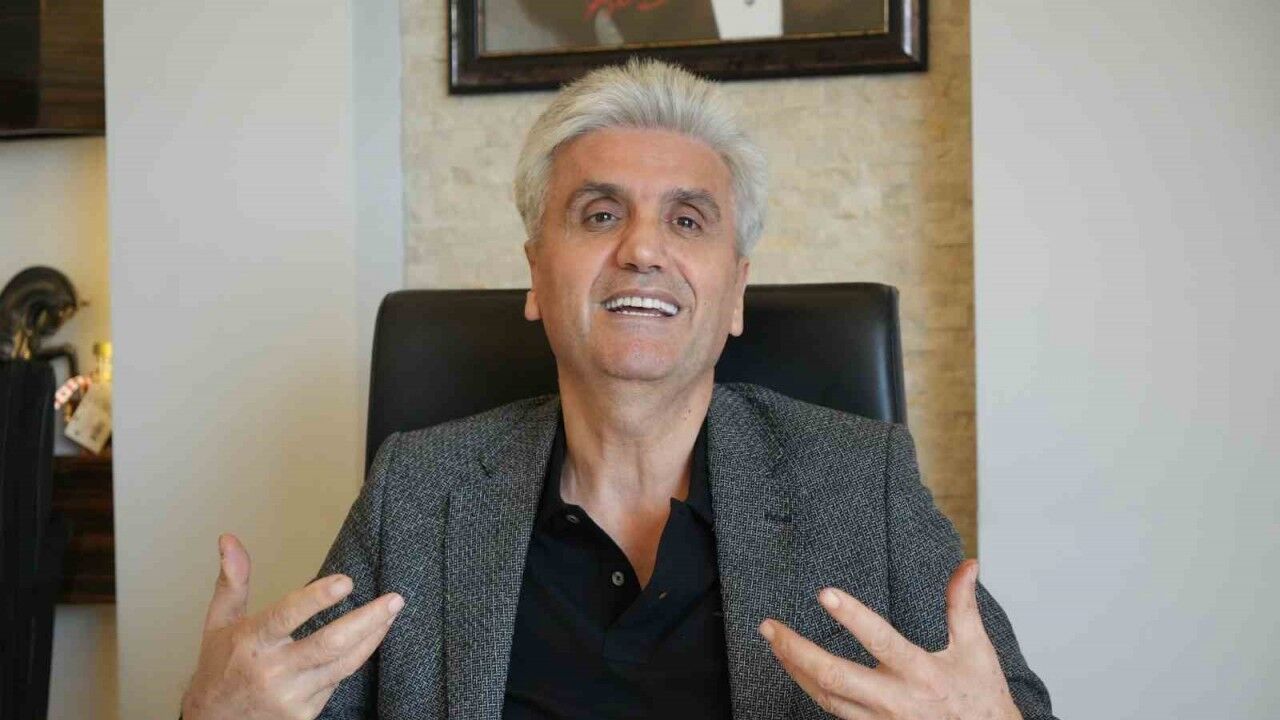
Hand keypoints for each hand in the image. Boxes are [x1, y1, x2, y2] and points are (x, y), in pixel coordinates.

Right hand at [181, 534, 403, 719]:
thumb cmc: (219, 668)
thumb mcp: (218, 623)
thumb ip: (232, 581)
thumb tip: (229, 539)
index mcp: (251, 643)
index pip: (286, 617)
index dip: (316, 599)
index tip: (346, 581)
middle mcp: (272, 671)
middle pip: (328, 644)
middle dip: (366, 620)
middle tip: (394, 599)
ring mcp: (291, 696)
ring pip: (343, 664)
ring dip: (372, 637)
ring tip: (392, 612)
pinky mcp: (305, 714)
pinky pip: (339, 680)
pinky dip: (358, 657)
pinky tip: (372, 638)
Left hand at [759, 560, 1020, 719]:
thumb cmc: (981, 701)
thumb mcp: (976, 650)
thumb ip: (962, 606)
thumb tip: (967, 564)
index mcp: (922, 673)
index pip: (881, 641)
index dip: (852, 617)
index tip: (825, 593)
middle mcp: (896, 701)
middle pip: (834, 676)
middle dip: (796, 650)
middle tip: (769, 626)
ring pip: (825, 697)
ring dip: (795, 668)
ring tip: (774, 643)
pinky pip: (833, 712)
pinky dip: (811, 690)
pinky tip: (797, 671)